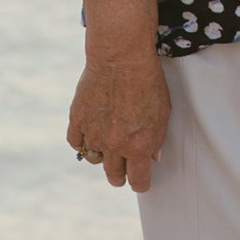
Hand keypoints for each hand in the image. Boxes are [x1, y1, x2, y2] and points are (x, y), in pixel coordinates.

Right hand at [67, 0, 168, 190]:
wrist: (121, 56)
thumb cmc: (147, 80)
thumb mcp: (163, 111)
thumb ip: (157, 138)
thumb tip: (151, 157)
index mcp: (138, 146)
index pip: (138, 180)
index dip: (140, 183)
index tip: (140, 181)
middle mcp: (114, 145)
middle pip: (114, 175)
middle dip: (120, 175)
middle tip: (121, 172)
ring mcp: (94, 133)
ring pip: (95, 160)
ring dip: (102, 156)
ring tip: (107, 147)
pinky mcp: (78, 119)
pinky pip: (76, 143)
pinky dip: (83, 142)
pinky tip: (90, 135)